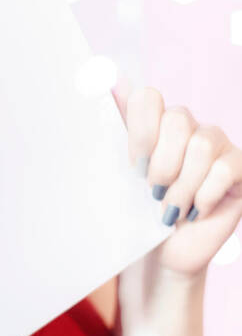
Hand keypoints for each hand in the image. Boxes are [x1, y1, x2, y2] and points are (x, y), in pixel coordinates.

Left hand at [113, 83, 241, 278]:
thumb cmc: (139, 214)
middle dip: (161, 164)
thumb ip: (115, 131)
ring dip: (182, 187)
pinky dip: (204, 196)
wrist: (163, 254)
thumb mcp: (118, 175)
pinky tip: (196, 211)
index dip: (141, 131)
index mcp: (153, 123)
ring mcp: (216, 144)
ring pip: (201, 147)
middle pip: (177, 120)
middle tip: (153, 192)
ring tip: (171, 210)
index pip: (148, 98)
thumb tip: (106, 82)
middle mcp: (186, 126)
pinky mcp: (238, 167)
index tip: (134, 165)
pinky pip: (224, 170)